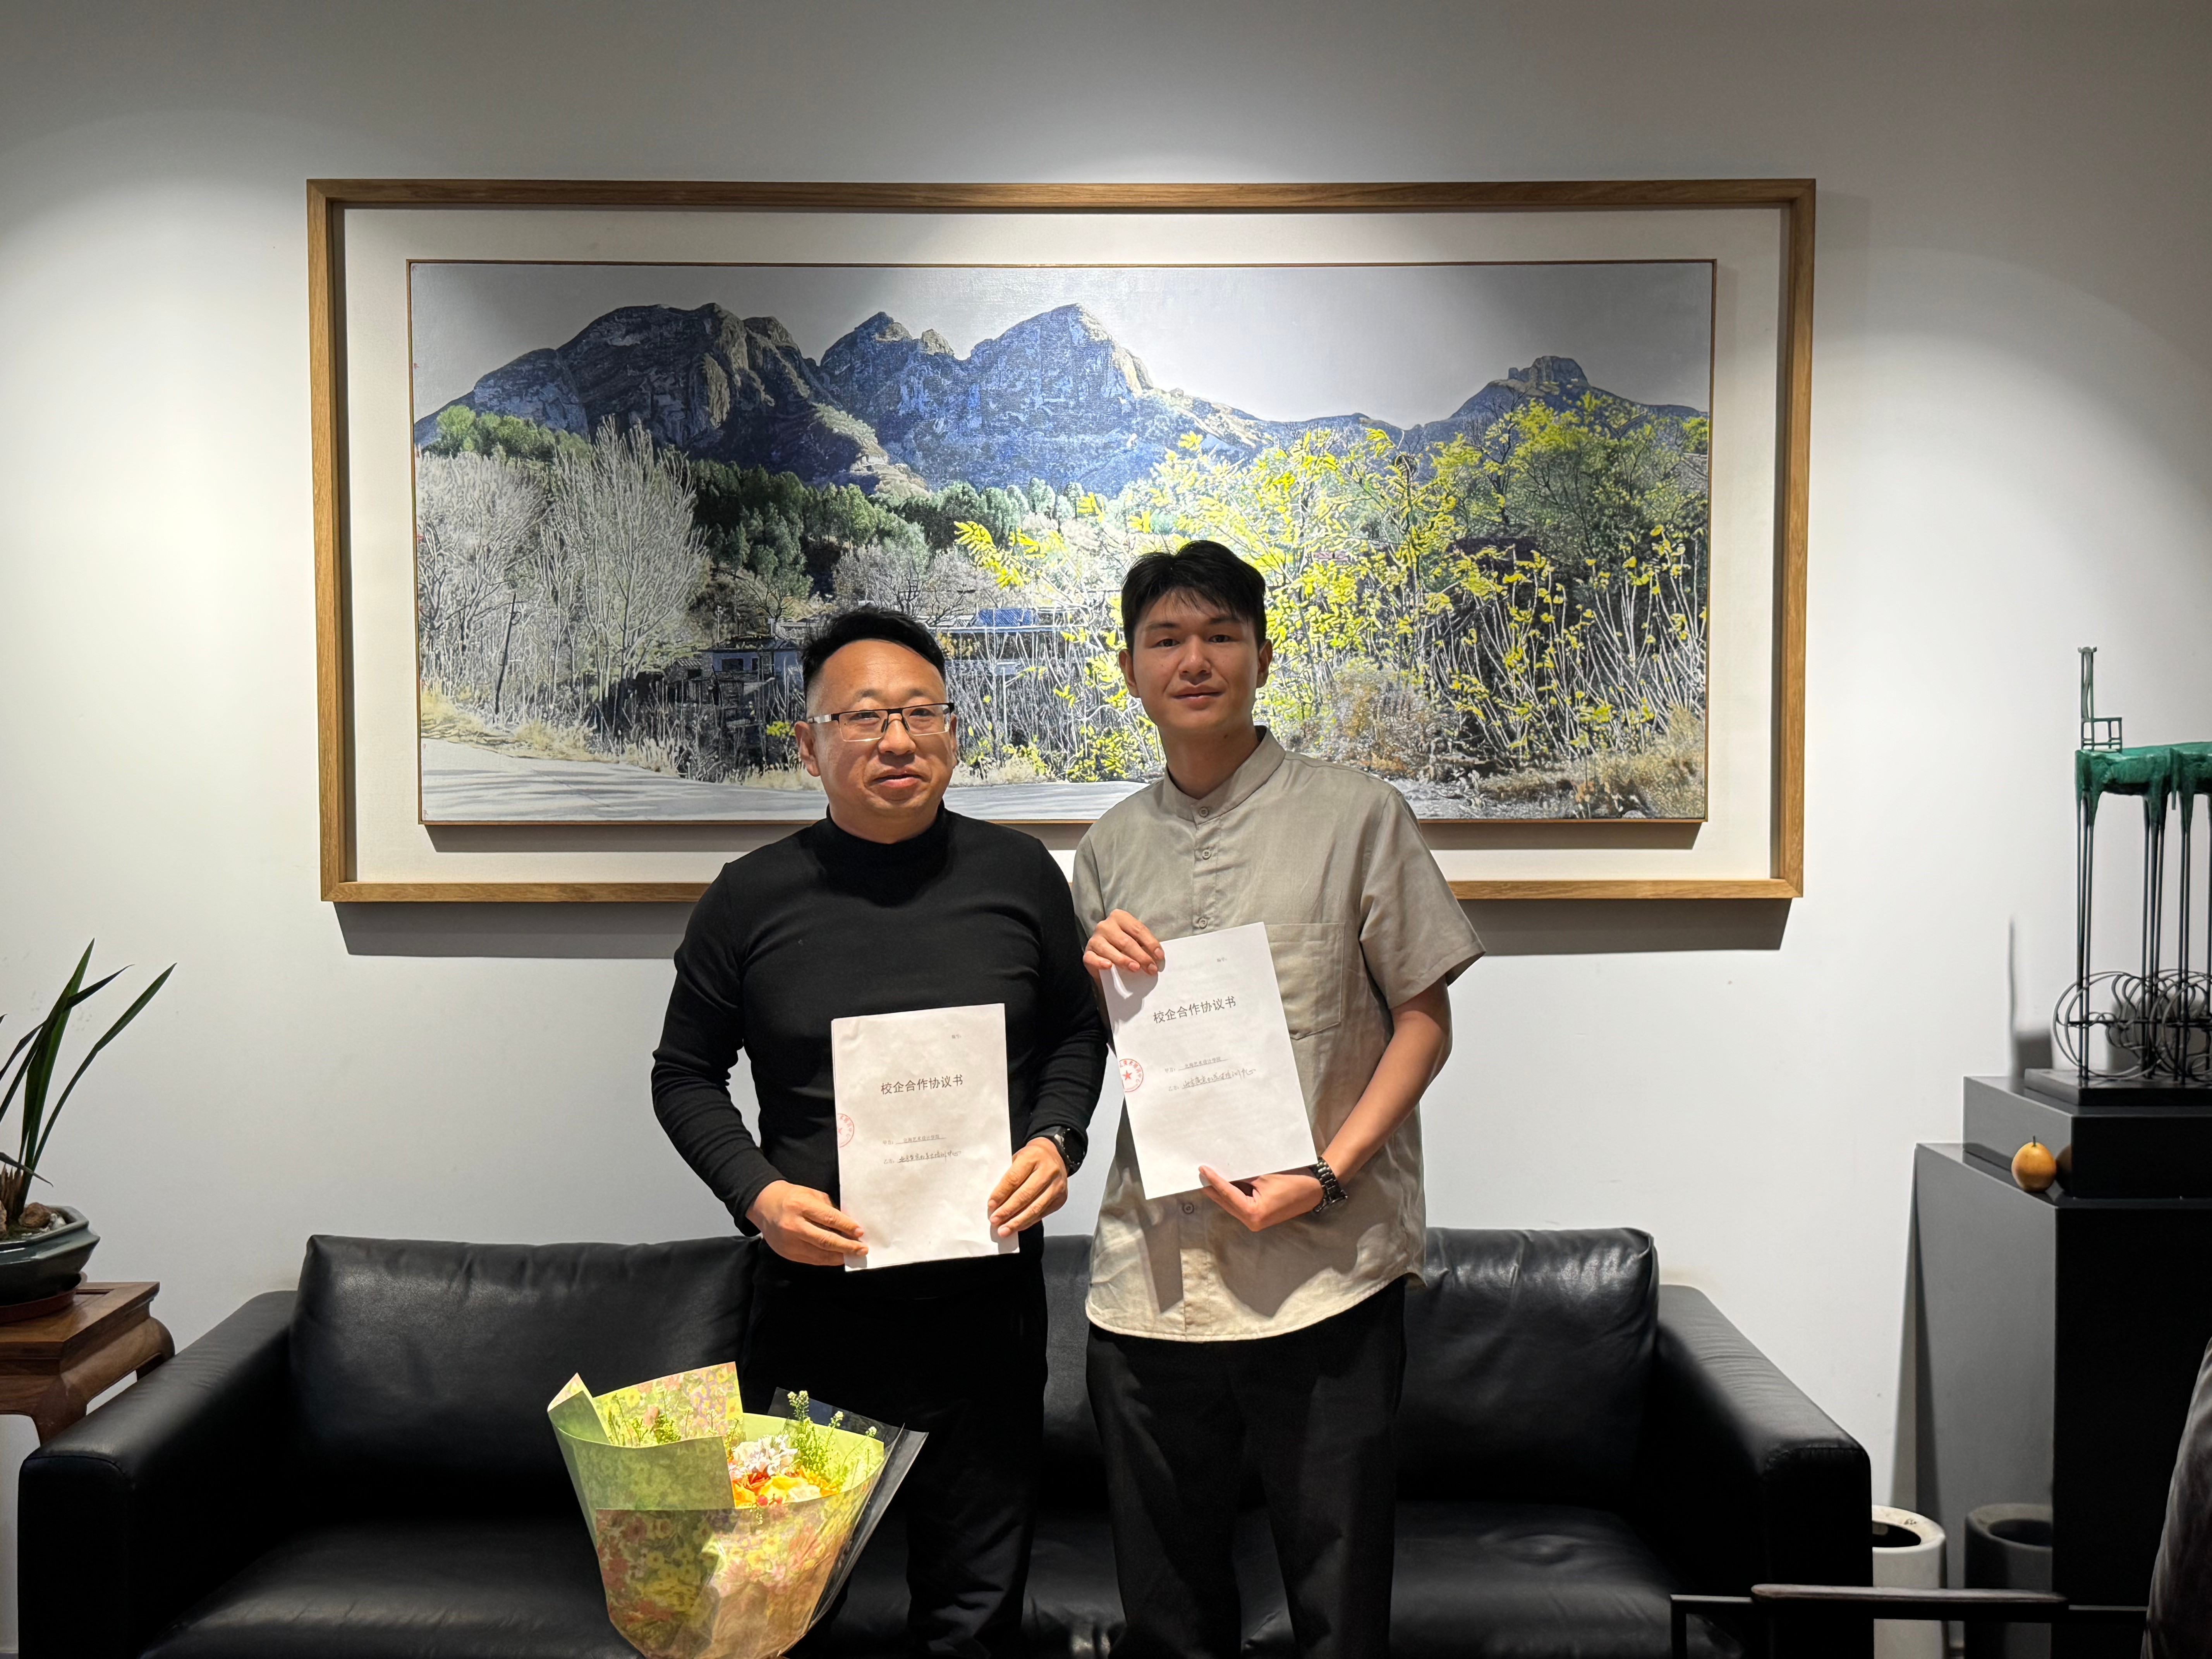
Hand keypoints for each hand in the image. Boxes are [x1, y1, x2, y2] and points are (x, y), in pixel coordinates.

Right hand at [747, 1181, 866, 1265]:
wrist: (764, 1206)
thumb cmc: (792, 1197)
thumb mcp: (811, 1195)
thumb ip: (829, 1209)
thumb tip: (848, 1226)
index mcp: (801, 1206)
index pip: (829, 1219)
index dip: (847, 1226)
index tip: (860, 1232)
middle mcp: (794, 1225)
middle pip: (825, 1240)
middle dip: (847, 1246)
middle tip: (862, 1249)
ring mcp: (789, 1242)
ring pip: (819, 1254)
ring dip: (839, 1256)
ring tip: (854, 1255)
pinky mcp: (787, 1253)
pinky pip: (811, 1259)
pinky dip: (827, 1260)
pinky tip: (838, 1257)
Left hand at [990, 1137, 1068, 1237]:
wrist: (1055, 1155)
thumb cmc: (1032, 1157)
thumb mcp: (1018, 1159)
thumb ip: (1009, 1178)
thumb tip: (996, 1203)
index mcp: (1033, 1157)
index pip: (1014, 1179)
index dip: (1001, 1194)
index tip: (991, 1205)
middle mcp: (1048, 1171)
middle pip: (1025, 1195)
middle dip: (1008, 1211)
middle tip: (995, 1220)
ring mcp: (1057, 1186)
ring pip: (1035, 1208)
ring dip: (1017, 1221)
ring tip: (1004, 1230)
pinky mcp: (1061, 1198)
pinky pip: (1042, 1213)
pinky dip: (1028, 1222)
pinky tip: (1017, 1226)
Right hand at [1085, 909, 1164, 977]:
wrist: (1106, 961)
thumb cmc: (1124, 949)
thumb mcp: (1136, 942)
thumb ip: (1144, 946)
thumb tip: (1157, 958)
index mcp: (1119, 917)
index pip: (1138, 929)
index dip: (1150, 943)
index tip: (1160, 956)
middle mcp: (1105, 925)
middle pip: (1126, 941)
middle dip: (1141, 956)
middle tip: (1151, 968)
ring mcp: (1095, 939)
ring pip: (1109, 949)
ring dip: (1124, 960)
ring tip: (1135, 968)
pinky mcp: (1087, 953)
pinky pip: (1092, 958)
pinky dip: (1101, 962)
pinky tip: (1109, 966)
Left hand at [1198, 1165, 1324, 1231]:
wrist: (1313, 1190)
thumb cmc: (1291, 1182)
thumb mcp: (1263, 1177)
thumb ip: (1242, 1178)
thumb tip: (1224, 1173)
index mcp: (1253, 1214)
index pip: (1227, 1194)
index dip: (1214, 1180)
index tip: (1202, 1170)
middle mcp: (1252, 1222)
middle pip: (1226, 1202)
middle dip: (1214, 1188)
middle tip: (1201, 1173)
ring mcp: (1256, 1221)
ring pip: (1232, 1204)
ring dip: (1222, 1191)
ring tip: (1209, 1177)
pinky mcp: (1260, 1217)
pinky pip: (1241, 1204)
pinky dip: (1233, 1194)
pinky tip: (1226, 1183)